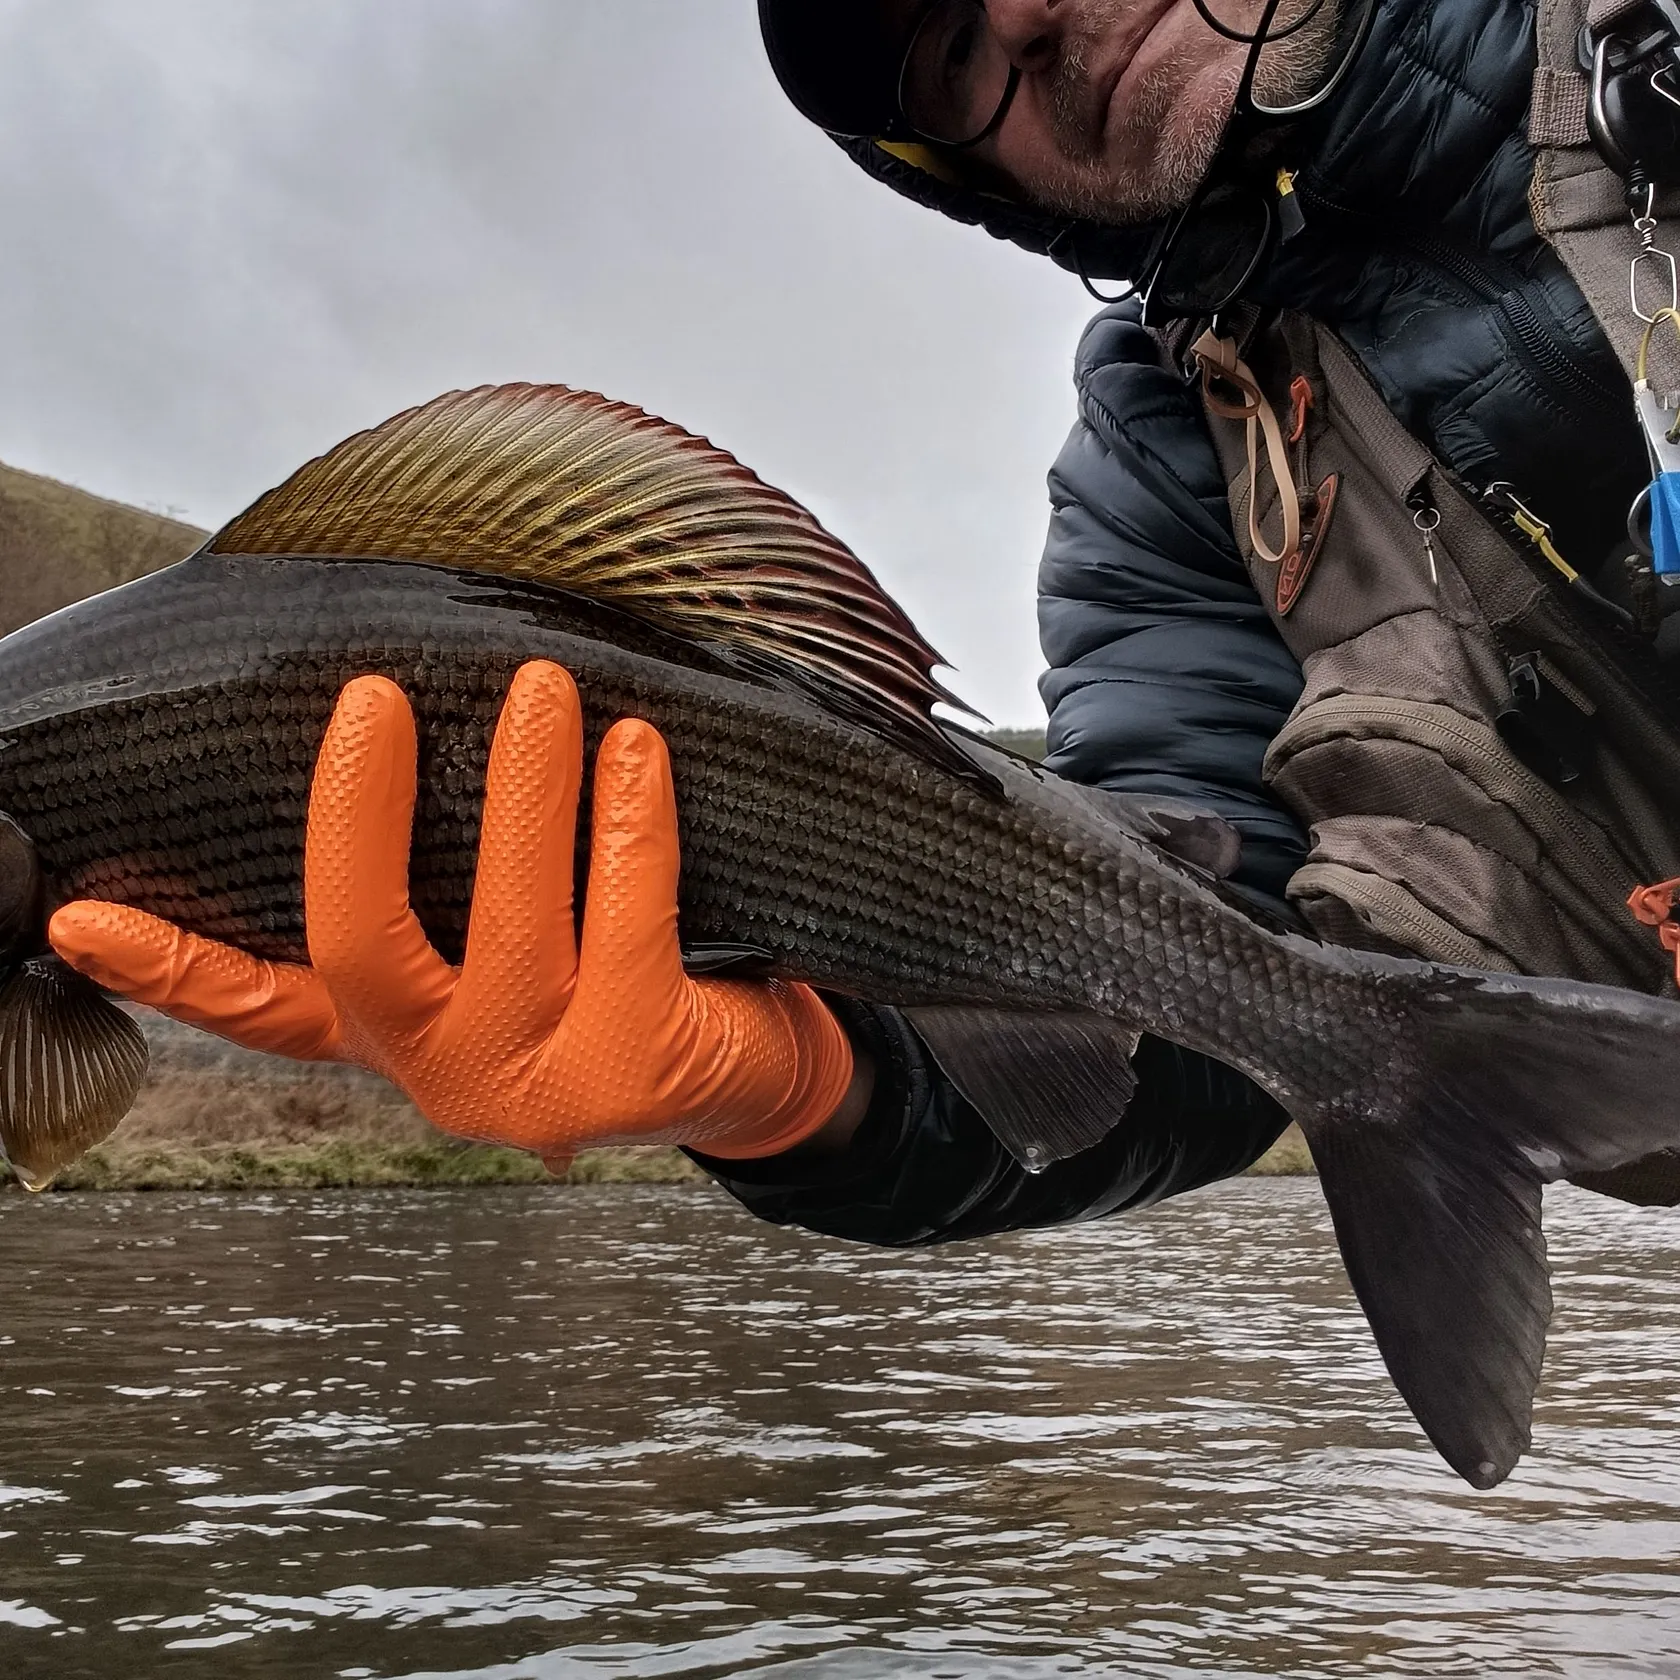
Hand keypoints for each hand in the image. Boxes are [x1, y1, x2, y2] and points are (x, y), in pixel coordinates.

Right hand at [48, 661, 854, 1163]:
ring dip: (525, 791)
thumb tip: (398, 737)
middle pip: (365, 949)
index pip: (267, 1007)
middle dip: (360, 817)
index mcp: (403, 1035)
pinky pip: (629, 922)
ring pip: (509, 924)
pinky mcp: (636, 1071)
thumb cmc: (622, 977)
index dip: (169, 966)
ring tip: (543, 689)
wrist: (747, 1068)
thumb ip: (443, 896)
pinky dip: (630, 823)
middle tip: (378, 697)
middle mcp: (450, 1071)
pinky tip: (638, 752)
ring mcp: (539, 1084)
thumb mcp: (512, 946)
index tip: (80, 913)